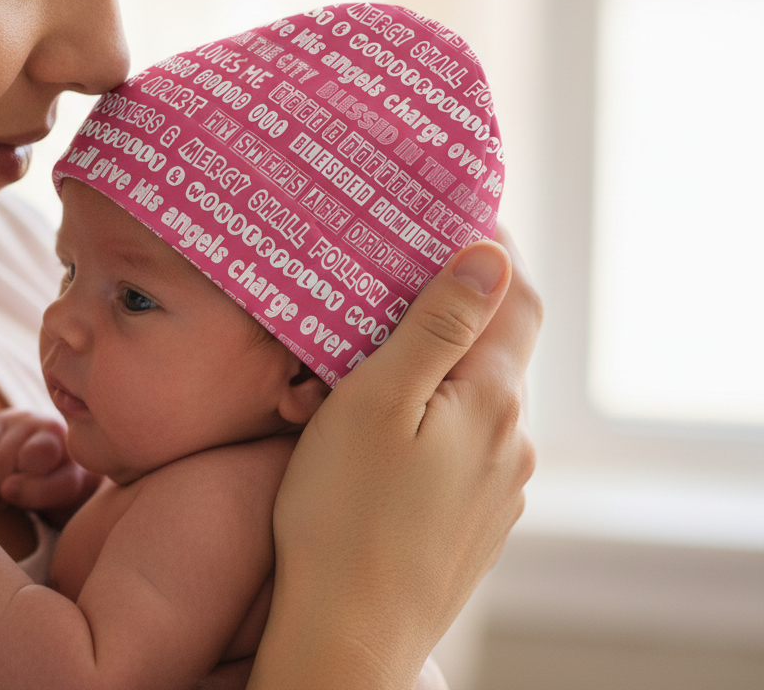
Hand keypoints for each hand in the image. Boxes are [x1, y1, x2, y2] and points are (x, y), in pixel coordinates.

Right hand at [0, 408, 98, 515]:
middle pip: (1, 458)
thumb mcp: (65, 488)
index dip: (29, 479)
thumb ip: (43, 491)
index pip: (34, 454)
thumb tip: (7, 488)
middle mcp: (26, 417)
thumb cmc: (59, 477)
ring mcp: (1, 419)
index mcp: (53, 429)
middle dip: (4, 486)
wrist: (50, 464)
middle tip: (11, 500)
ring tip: (0, 494)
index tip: (34, 489)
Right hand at [254, 228, 539, 689]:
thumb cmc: (343, 515)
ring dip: (424, 376)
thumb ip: (439, 326)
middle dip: (437, 318)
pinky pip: (460, 446)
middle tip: (369, 309)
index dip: (492, 252)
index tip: (452, 219)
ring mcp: (498, 485)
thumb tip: (491, 256)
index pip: (516, 298)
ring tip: (347, 385)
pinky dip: (425, 423)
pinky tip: (371, 441)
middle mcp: (510, 441)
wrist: (346, 641)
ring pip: (469, 400)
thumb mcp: (377, 400)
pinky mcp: (477, 518)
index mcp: (491, 401)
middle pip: (490, 348)